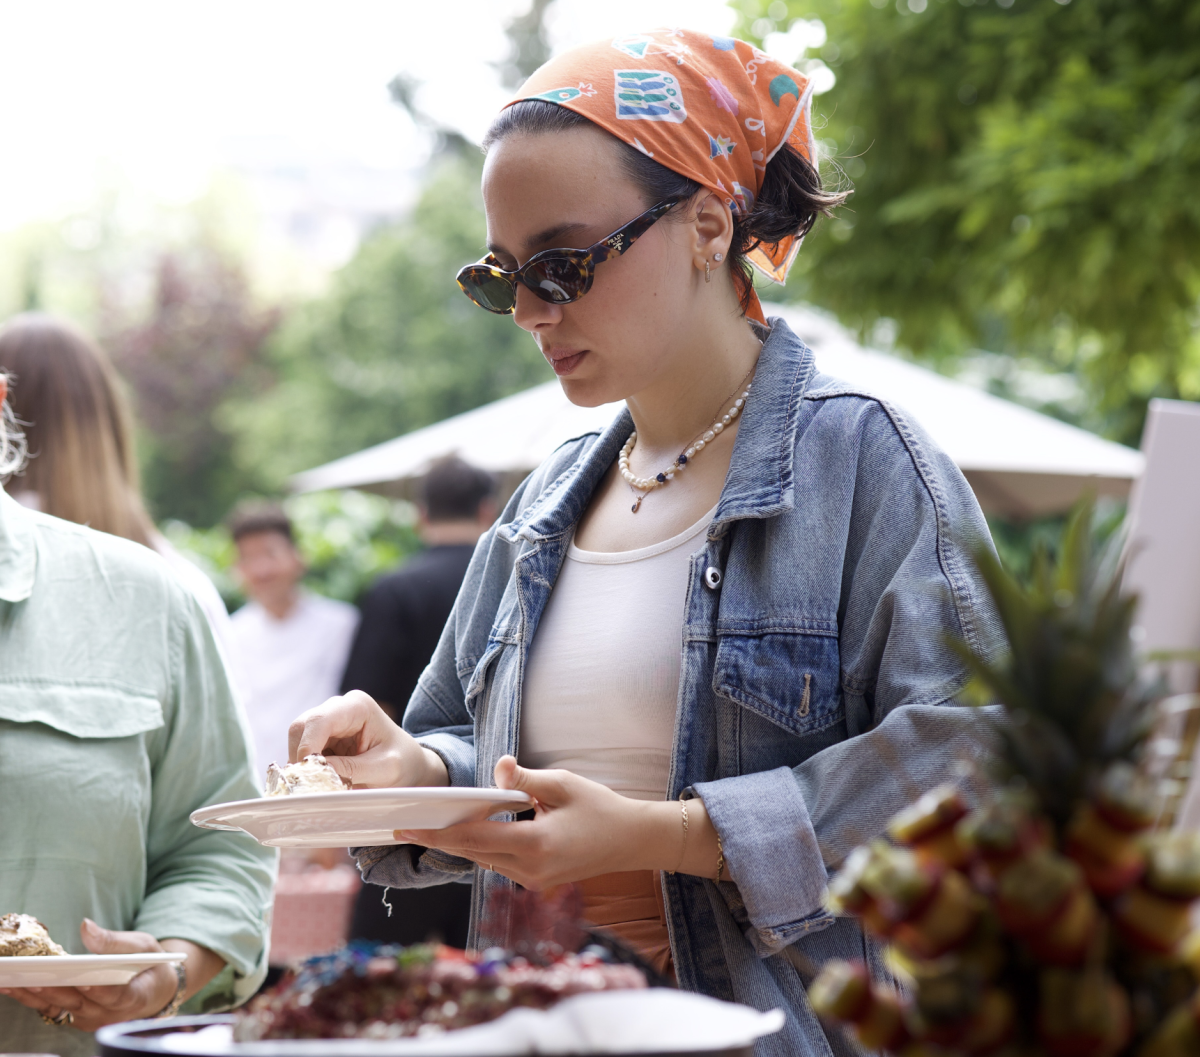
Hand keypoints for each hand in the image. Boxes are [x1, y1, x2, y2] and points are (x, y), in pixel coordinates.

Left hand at [0, 920, 178, 1032]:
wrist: (152, 988)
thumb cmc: (149, 964)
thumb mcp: (142, 945)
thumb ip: (114, 940)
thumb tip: (86, 926)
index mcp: (135, 997)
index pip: (117, 996)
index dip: (101, 991)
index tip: (86, 981)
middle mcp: (111, 1015)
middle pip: (80, 1003)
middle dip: (55, 989)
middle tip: (35, 975)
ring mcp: (91, 1020)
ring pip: (61, 1008)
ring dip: (36, 994)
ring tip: (14, 979)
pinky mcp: (76, 1018)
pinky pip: (52, 1010)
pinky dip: (33, 998)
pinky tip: (15, 986)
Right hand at [289, 689, 448, 787]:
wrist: (410, 765)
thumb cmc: (404, 763)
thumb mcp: (385, 769)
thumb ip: (352, 769)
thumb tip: (315, 772)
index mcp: (358, 706)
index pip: (319, 720)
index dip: (307, 747)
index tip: (308, 774)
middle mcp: (338, 708)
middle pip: (300, 728)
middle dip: (302, 758)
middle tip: (315, 784)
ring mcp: (328, 721)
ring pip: (296, 741)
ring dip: (304, 766)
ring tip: (328, 783)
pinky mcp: (322, 737)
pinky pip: (301, 752)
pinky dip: (307, 769)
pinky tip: (327, 779)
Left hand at [395, 756, 719, 888]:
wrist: (631, 841)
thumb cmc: (600, 807)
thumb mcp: (563, 784)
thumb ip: (524, 779)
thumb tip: (498, 766)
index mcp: (536, 845)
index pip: (474, 838)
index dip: (437, 831)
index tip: (408, 825)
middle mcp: (530, 870)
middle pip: (471, 853)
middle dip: (438, 838)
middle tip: (405, 825)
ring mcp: (533, 881)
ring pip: (482, 861)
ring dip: (459, 842)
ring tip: (430, 825)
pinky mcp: (536, 882)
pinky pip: (498, 864)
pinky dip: (480, 848)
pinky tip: (467, 832)